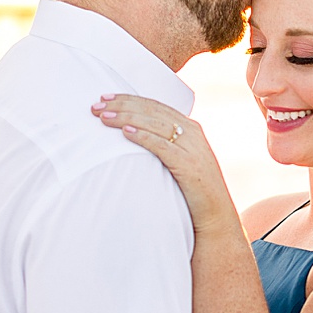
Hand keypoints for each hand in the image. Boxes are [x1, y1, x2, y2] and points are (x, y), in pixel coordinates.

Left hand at [91, 94, 236, 237]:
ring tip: (104, 117)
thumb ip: (165, 146)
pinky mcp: (189, 165)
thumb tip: (135, 138)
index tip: (105, 97)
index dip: (129, 99)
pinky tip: (125, 132)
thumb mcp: (180, 161)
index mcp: (190, 128)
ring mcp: (192, 148)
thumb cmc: (193, 190)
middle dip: (122, 105)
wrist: (216, 215)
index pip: (155, 106)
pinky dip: (143, 136)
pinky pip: (162, 145)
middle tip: (96, 105)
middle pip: (152, 111)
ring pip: (154, 124)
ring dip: (127, 117)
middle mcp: (192, 133)